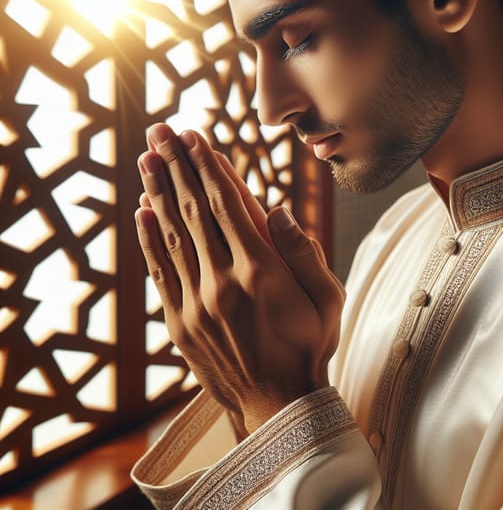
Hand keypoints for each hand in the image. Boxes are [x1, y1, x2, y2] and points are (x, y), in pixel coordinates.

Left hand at [135, 124, 343, 433]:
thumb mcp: (327, 299)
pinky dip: (150, 238)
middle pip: (195, 209)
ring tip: (147, 156)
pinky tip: (142, 209)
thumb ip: (305, 252)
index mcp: (261, 271)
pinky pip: (161, 270)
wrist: (277, 405)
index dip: (210, 166)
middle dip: (176, 165)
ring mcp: (196, 302)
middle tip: (161, 130)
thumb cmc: (309, 347)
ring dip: (158, 191)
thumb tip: (277, 209)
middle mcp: (222, 281)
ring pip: (173, 233)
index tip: (196, 136)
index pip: (228, 204)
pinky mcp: (180, 321)